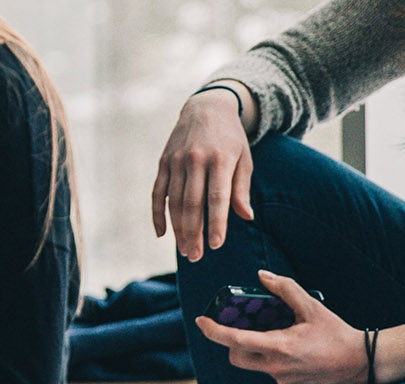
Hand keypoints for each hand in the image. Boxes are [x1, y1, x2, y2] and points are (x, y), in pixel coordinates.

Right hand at [152, 87, 254, 260]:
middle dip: (194, 233)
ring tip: (184, 250)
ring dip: (178, 229)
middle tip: (195, 257)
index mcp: (220, 159)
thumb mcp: (244, 158)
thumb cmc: (231, 138)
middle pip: (193, 203)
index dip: (216, 222)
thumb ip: (241, 188)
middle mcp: (196, 159)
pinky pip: (157, 192)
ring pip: (174, 201)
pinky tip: (162, 234)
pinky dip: (158, 214)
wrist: (207, 107)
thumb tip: (246, 217)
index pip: (217, 197)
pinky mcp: (164, 162)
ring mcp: (176, 161)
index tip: (216, 245)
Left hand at [195, 271, 365, 383]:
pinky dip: (275, 360)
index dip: (214, 331)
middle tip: (244, 328)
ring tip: (281, 336)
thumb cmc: (338, 334)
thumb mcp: (313, 307)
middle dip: (234, 343)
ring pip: (256, 365)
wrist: (363, 364)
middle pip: (237, 357)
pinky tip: (297, 351)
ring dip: (258, 350)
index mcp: (279, 347)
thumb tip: (262, 276)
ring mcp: (283, 381)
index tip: (201, 321)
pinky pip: (273, 373)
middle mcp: (276, 368)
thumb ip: (285, 289)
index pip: (235, 341)